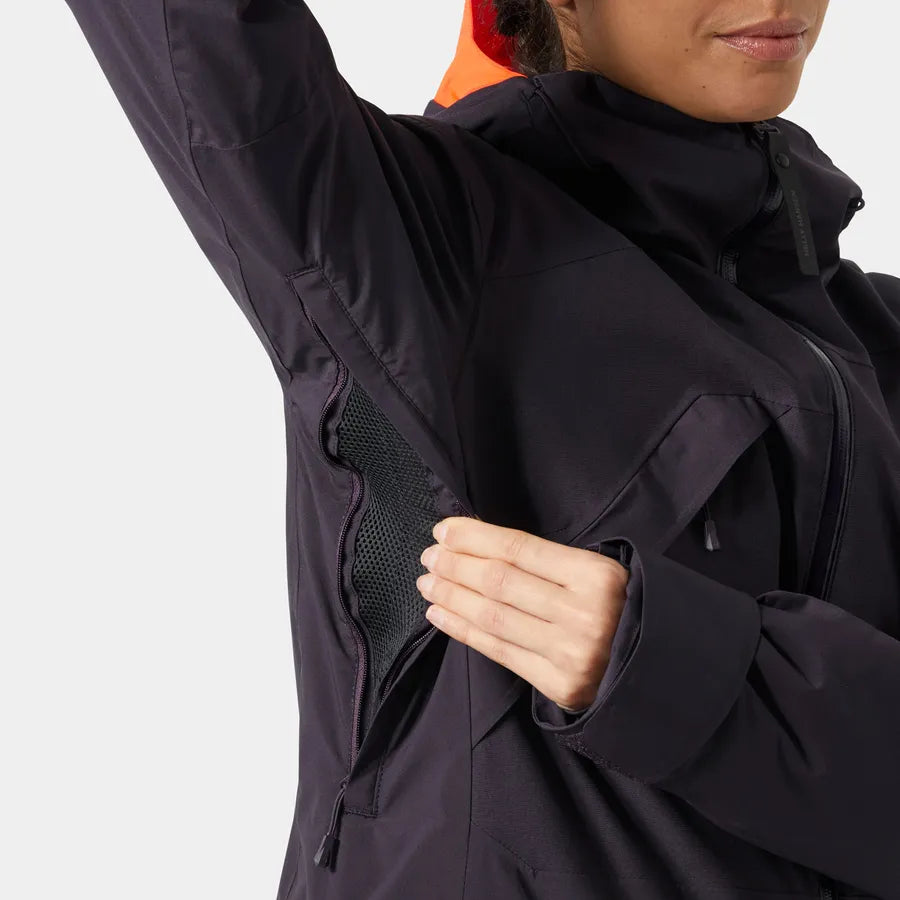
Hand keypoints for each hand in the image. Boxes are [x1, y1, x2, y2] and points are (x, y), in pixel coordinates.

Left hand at [415, 516, 629, 712]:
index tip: (444, 530)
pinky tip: (440, 614)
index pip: (518, 550)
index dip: (474, 538)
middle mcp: (584, 614)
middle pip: (499, 582)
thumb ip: (549, 563)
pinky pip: (498, 651)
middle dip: (456, 565)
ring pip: (492, 616)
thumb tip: (480, 545)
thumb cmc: (624, 608)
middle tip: (430, 555)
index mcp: (597, 576)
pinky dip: (463, 630)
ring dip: (452, 596)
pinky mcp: (560, 686)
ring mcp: (570, 653)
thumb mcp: (599, 572)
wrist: (660, 670)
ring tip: (428, 581)